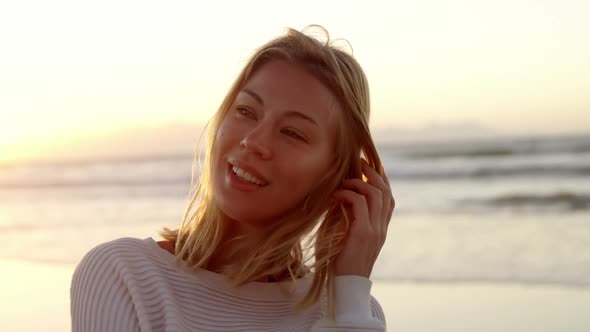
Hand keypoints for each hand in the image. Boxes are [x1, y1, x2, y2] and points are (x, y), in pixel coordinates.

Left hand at [332, 158, 394, 277]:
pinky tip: (337, 194)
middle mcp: (382, 228)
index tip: (370, 165)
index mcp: (380, 228)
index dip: (382, 179)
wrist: (344, 285)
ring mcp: (376, 230)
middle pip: (385, 192)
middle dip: (373, 173)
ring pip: (376, 195)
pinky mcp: (364, 233)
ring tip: (346, 178)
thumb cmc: (339, 261)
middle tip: (359, 161)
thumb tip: (339, 195)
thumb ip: (348, 216)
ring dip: (360, 182)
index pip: (388, 198)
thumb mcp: (345, 235)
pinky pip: (360, 204)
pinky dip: (349, 194)